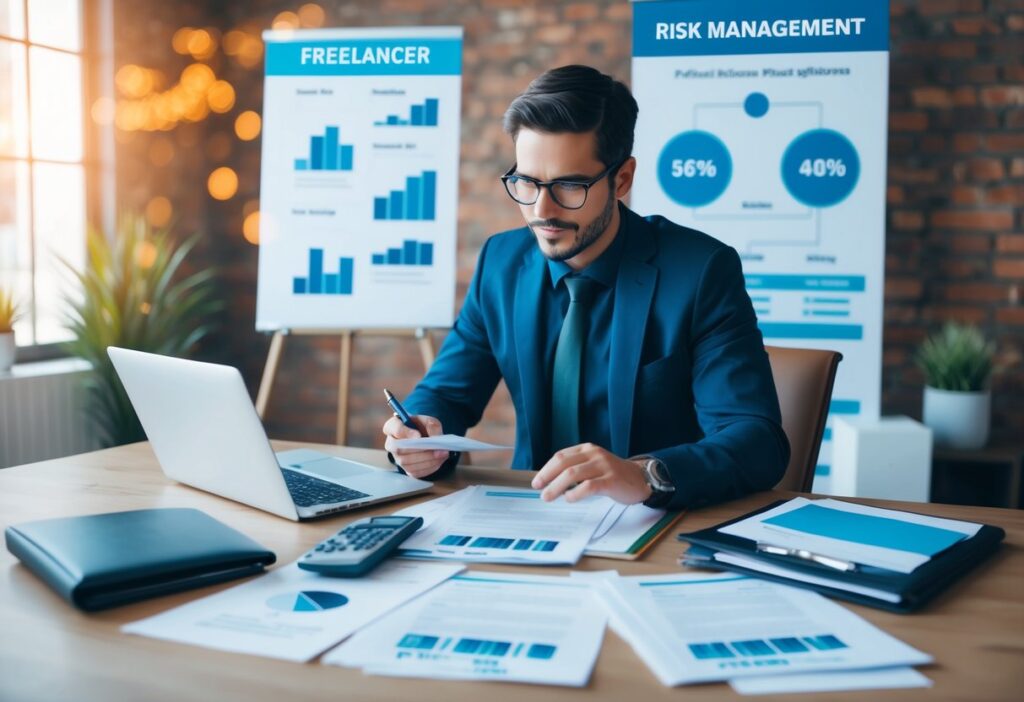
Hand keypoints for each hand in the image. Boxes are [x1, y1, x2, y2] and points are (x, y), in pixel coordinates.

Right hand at [383, 414, 449, 477]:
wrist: (422, 437)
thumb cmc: (421, 427)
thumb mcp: (427, 420)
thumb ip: (431, 425)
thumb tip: (434, 438)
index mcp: (392, 427)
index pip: (394, 429)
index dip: (406, 433)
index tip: (418, 436)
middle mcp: (391, 444)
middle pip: (400, 450)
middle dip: (420, 451)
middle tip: (437, 449)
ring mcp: (397, 458)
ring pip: (407, 463)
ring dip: (427, 460)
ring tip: (442, 454)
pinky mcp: (406, 469)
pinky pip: (415, 472)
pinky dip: (429, 467)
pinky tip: (439, 461)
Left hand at [531, 443, 652, 504]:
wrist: (640, 479)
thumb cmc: (612, 475)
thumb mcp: (593, 465)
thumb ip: (576, 469)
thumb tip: (550, 482)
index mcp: (587, 449)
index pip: (560, 456)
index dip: (546, 469)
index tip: (537, 482)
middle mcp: (594, 454)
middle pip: (564, 464)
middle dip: (547, 477)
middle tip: (539, 489)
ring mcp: (604, 466)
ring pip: (573, 474)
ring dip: (557, 487)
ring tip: (548, 497)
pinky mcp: (611, 480)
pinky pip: (589, 486)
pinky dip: (575, 494)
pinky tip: (569, 499)